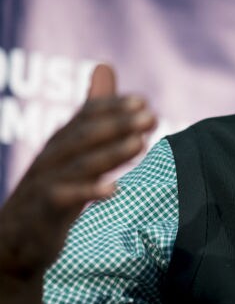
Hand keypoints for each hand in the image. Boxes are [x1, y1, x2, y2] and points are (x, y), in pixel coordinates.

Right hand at [0, 64, 156, 279]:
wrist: (15, 237)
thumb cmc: (51, 185)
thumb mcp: (72, 146)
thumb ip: (92, 112)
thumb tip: (105, 65)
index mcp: (62, 140)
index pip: (87, 116)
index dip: (113, 107)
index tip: (143, 102)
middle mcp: (52, 156)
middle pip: (85, 136)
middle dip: (118, 124)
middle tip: (150, 117)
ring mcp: (46, 182)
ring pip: (80, 164)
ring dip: (111, 153)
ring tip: (140, 144)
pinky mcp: (44, 211)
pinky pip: (65, 199)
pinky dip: (89, 192)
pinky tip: (114, 189)